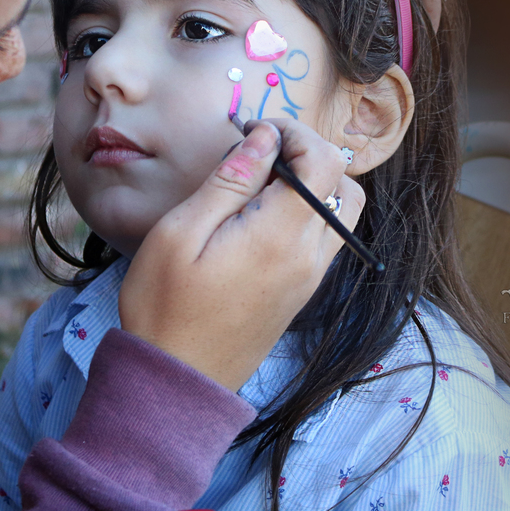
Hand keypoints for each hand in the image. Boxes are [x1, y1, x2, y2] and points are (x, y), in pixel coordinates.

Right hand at [118, 119, 365, 390]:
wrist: (176, 380)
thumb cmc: (164, 305)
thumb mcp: (181, 232)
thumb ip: (230, 181)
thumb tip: (264, 138)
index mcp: (282, 235)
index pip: (324, 160)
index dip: (294, 131)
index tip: (252, 130)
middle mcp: (309, 256)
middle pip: (345, 182)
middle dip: (309, 152)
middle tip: (260, 150)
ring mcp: (310, 278)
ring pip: (342, 212)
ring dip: (313, 183)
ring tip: (260, 181)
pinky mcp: (301, 293)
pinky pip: (324, 238)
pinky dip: (307, 211)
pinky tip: (260, 215)